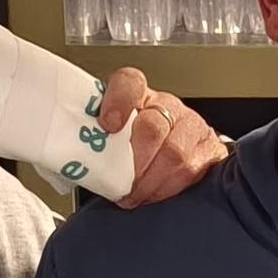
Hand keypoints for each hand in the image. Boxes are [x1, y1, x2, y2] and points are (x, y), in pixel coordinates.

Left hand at [95, 66, 225, 207]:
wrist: (171, 152)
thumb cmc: (132, 147)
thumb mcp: (110, 136)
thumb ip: (93, 137)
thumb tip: (67, 157)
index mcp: (136, 94)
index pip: (129, 83)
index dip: (118, 102)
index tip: (108, 125)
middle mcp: (166, 105)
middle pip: (153, 126)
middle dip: (135, 162)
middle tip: (121, 183)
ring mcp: (192, 125)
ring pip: (174, 153)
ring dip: (151, 181)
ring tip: (135, 195)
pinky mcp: (210, 149)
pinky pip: (192, 170)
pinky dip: (169, 188)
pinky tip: (155, 194)